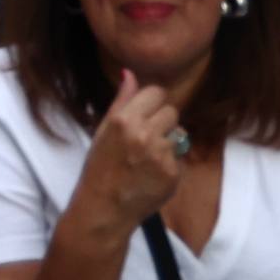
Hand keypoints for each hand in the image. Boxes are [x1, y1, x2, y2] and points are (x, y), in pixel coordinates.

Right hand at [78, 69, 187, 229]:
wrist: (104, 206)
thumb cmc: (99, 166)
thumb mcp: (103, 129)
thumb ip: (121, 100)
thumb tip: (130, 73)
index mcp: (125, 119)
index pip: (157, 92)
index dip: (152, 102)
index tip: (146, 112)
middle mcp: (144, 134)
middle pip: (171, 111)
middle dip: (162, 121)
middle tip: (147, 136)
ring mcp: (161, 155)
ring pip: (179, 133)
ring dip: (168, 141)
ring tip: (150, 155)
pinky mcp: (173, 174)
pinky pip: (179, 157)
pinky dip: (170, 162)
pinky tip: (153, 172)